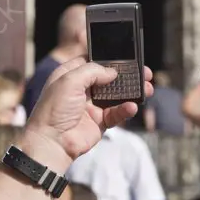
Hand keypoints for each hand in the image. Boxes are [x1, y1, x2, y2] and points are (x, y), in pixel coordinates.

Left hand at [25, 59, 152, 173]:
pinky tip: (132, 107)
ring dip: (132, 92)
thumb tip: (112, 71)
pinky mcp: (99, 122)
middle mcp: (82, 89)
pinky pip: (117, 113)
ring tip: (147, 89)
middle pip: (110, 78)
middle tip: (145, 73)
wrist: (51, 142)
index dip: (110, 59)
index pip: (94, 61)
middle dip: (128, 75)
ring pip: (117, 95)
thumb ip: (93, 71)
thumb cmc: (54, 109)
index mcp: (71, 75)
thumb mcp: (69, 80)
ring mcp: (91, 106)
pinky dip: (126, 109)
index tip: (128, 56)